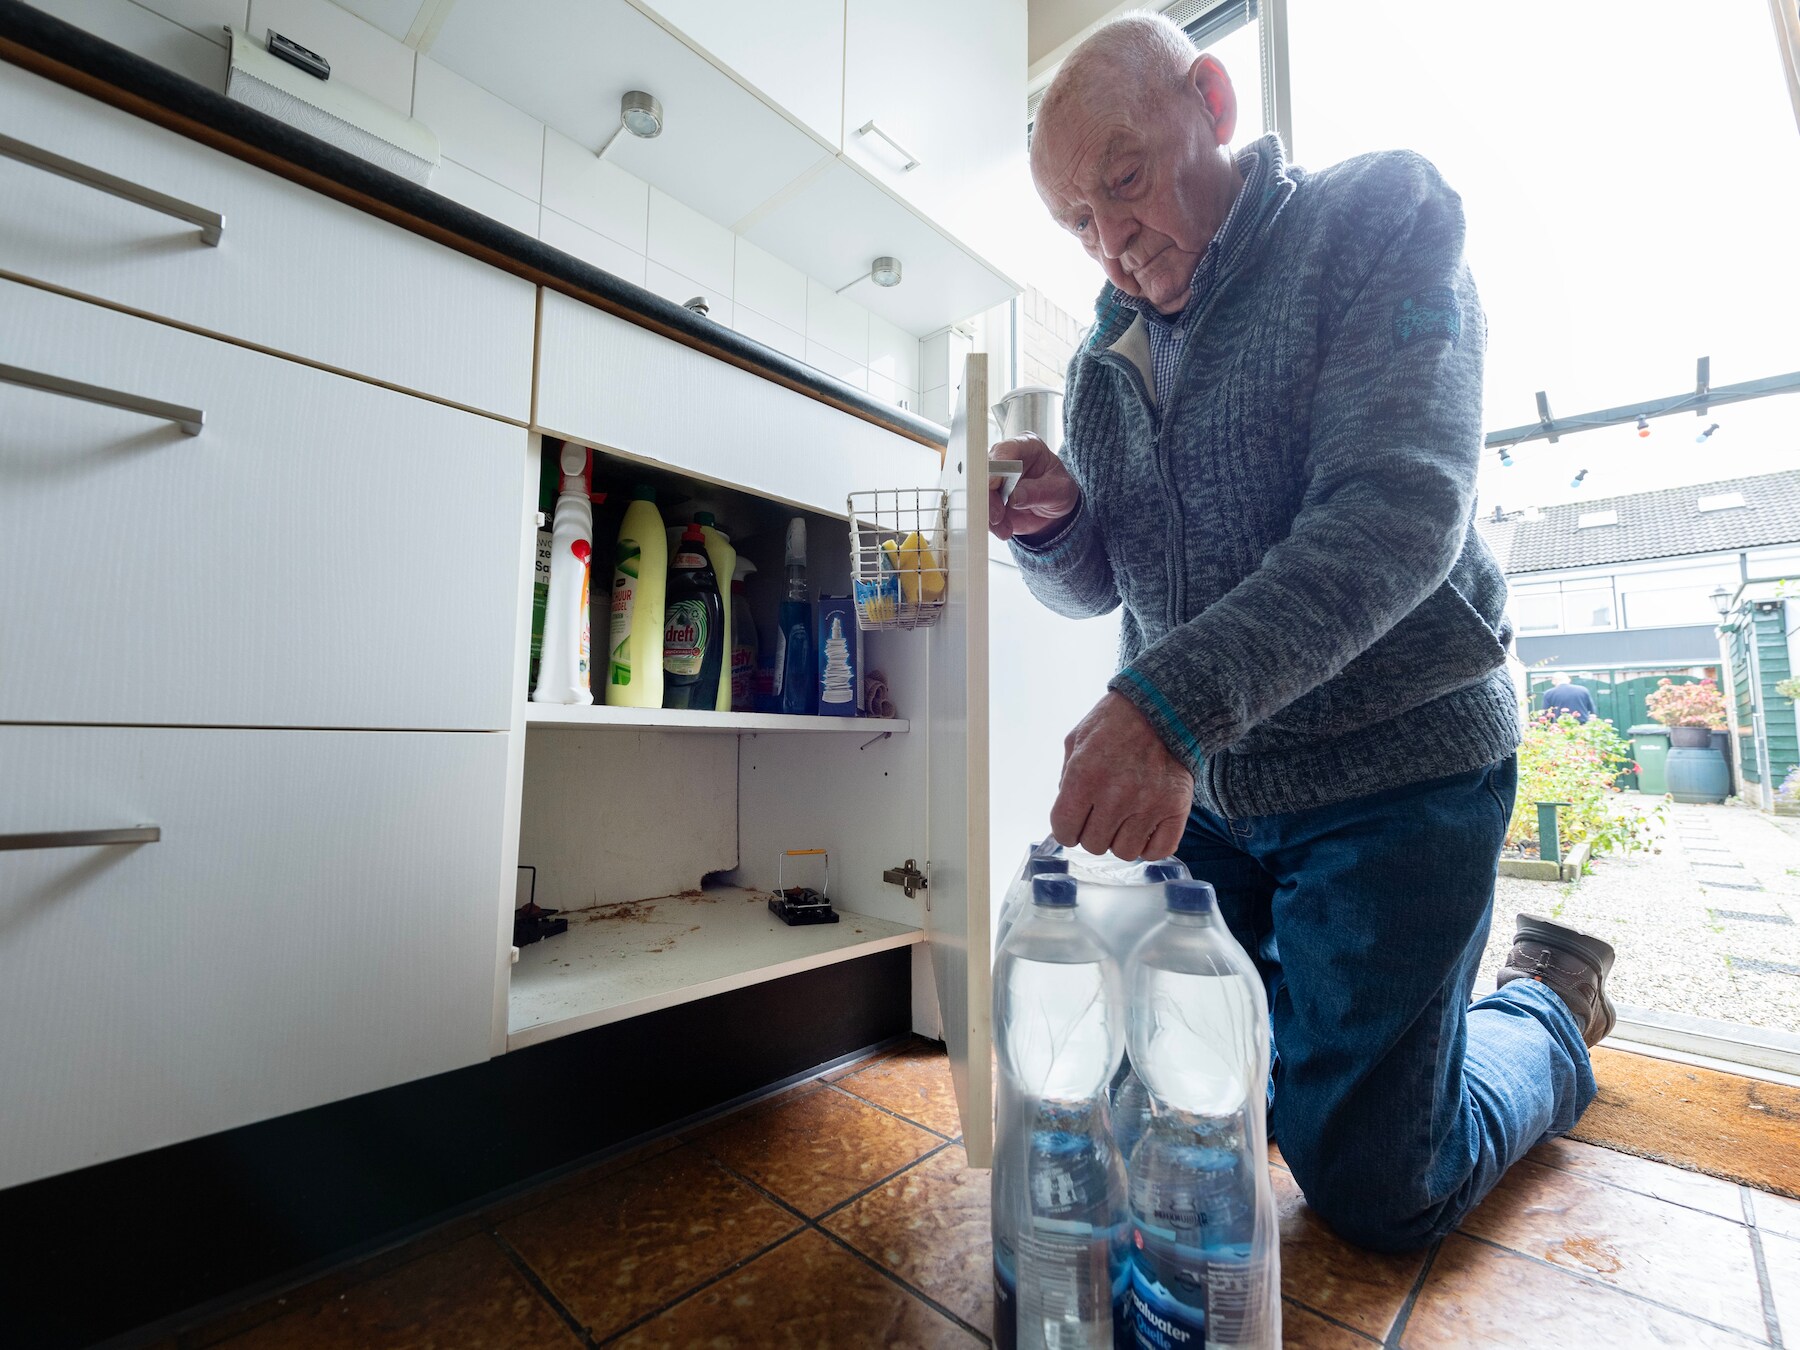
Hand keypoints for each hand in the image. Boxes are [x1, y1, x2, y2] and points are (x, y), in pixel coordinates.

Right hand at [989, 434, 1078, 541]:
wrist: (1053, 511)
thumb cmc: (1059, 491)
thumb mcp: (1059, 491)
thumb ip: (1038, 492)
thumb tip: (1014, 497)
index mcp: (1026, 447)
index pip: (1006, 450)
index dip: (997, 466)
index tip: (993, 484)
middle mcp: (1006, 459)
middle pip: (986, 471)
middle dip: (989, 494)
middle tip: (998, 515)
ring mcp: (995, 479)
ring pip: (980, 491)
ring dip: (989, 512)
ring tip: (1005, 528)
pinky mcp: (989, 498)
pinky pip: (982, 509)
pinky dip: (990, 523)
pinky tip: (1004, 530)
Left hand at [1051, 692, 1194, 860]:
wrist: (1165, 707)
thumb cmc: (1116, 722)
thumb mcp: (1076, 740)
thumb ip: (1066, 778)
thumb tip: (1067, 814)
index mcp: (1084, 777)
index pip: (1064, 831)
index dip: (1066, 829)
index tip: (1074, 822)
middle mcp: (1115, 796)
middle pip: (1093, 845)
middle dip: (1093, 832)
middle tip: (1102, 813)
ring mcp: (1148, 804)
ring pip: (1124, 852)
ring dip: (1121, 839)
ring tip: (1125, 818)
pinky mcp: (1175, 809)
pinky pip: (1158, 851)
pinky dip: (1150, 846)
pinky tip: (1145, 827)